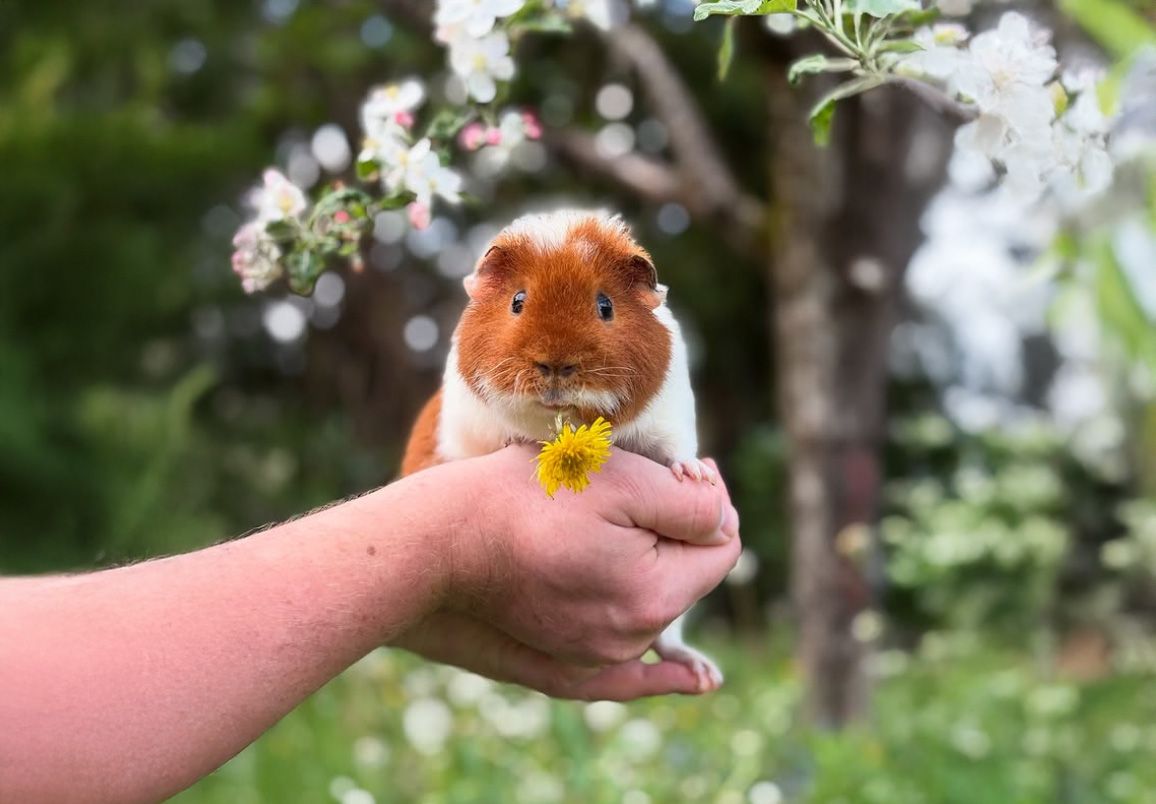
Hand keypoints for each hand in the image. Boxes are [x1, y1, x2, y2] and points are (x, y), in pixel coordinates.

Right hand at [395, 446, 739, 682]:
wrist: (441, 542)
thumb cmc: (528, 500)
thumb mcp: (623, 483)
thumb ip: (691, 506)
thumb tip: (723, 521)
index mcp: (653, 597)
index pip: (722, 546)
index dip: (711, 498)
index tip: (684, 467)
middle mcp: (631, 639)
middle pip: (688, 574)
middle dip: (677, 527)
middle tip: (640, 483)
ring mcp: (596, 655)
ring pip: (654, 599)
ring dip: (649, 557)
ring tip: (610, 517)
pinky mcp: (565, 658)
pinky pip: (628, 659)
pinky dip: (655, 655)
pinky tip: (692, 677)